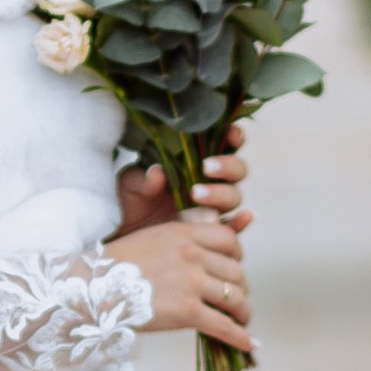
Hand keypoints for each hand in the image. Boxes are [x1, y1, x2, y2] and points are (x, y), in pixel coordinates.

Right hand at [108, 205, 253, 360]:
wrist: (91, 289)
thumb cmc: (114, 268)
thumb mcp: (150, 241)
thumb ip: (179, 244)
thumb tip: (202, 259)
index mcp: (183, 234)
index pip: (230, 241)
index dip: (237, 257)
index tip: (233, 270)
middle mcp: (192, 255)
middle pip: (236, 271)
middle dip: (240, 288)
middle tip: (237, 301)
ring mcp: (191, 282)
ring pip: (235, 297)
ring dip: (243, 312)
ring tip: (242, 321)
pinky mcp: (187, 311)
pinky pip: (224, 325)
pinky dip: (240, 337)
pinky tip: (250, 345)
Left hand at [116, 118, 251, 241]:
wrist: (127, 237)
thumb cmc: (131, 202)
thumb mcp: (130, 185)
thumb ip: (143, 177)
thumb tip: (157, 172)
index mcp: (196, 163)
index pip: (223, 145)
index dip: (233, 137)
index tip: (231, 133)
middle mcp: (212, 183)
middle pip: (237, 170)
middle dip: (227, 167)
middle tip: (205, 168)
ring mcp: (215, 208)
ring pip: (235, 196)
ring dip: (221, 193)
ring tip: (195, 194)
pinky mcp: (212, 234)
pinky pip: (233, 229)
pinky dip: (241, 223)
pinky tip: (244, 218)